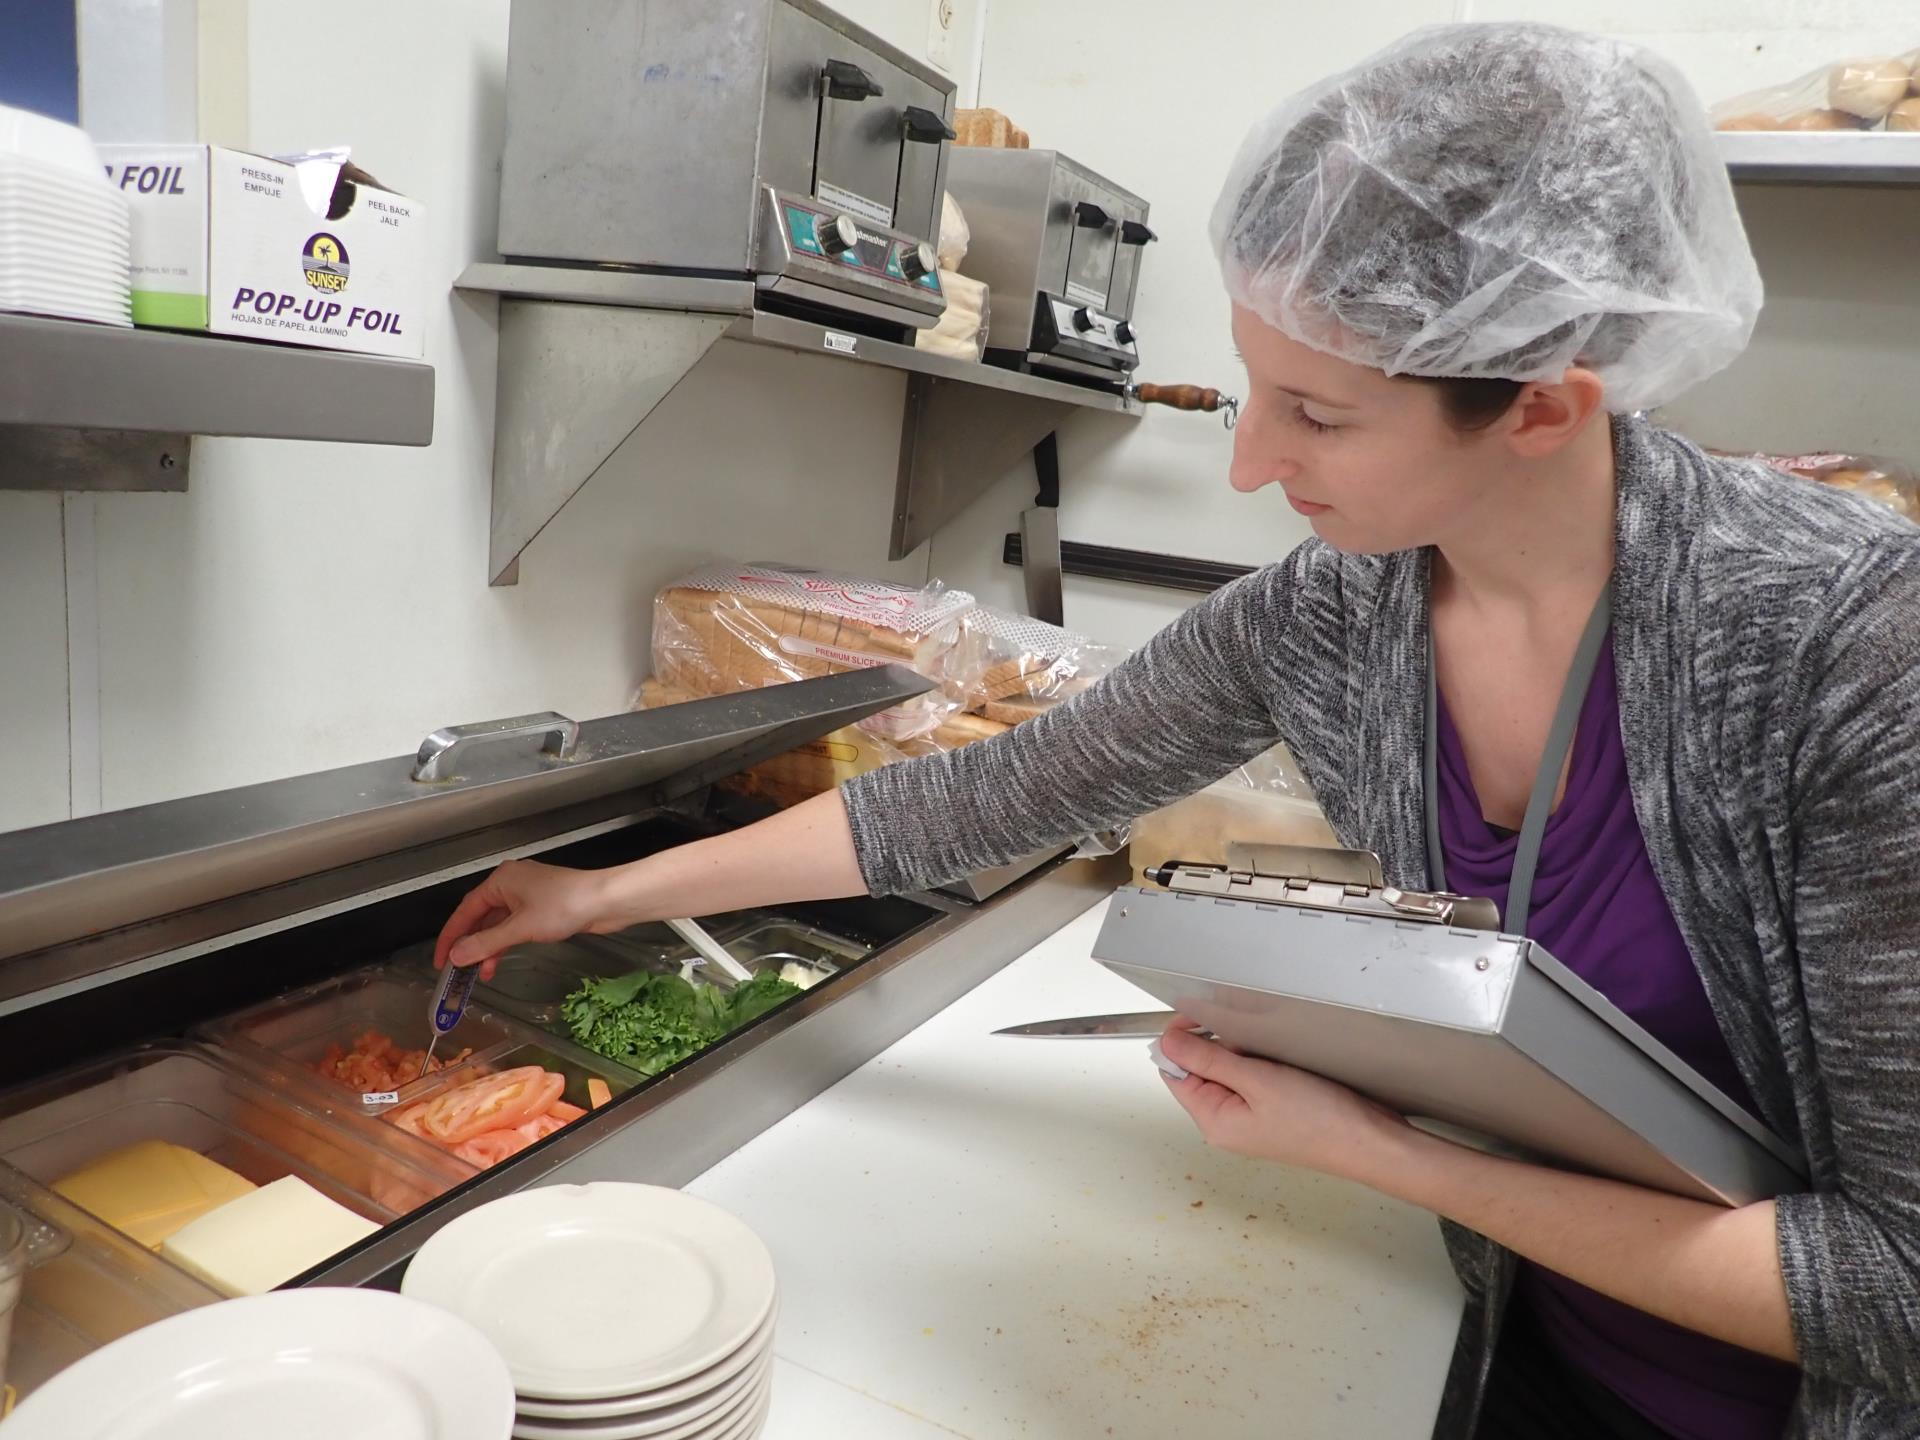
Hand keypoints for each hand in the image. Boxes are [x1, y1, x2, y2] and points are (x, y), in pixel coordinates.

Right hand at [433, 859, 614, 979]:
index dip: (450, 937)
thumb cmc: (565, 906)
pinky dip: (505, 943)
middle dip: (469, 945)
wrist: (606, 901)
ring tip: (481, 974)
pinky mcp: (542, 907)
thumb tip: (456, 955)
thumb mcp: (520, 928)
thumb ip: (486, 943)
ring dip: (488, 948)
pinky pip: (514, 926)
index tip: (440, 960)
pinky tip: (500, 961)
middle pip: (480, 917)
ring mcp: (527, 895)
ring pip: (498, 924)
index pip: (465, 910)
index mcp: (501, 880)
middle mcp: (511, 883)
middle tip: (457, 970)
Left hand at [1156, 1021, 1410, 1179]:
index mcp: (1214, 1121)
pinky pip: (1254, 1073)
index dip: (1181, 1041)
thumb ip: (1209, 1060)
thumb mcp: (1257, 1081)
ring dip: (1245, 1051)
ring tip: (1274, 1056)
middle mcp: (1228, 1121)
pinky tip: (1285, 1062)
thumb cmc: (1320, 1121)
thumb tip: (1168, 1043)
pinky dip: (1263, 1060)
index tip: (1197, 1015)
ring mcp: (1251, 1115)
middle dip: (1220, 1045)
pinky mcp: (1273, 1106)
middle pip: (1202, 1068)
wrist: (1369, 1140)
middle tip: (1251, 1043)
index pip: (1175, 1073)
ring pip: (1230, 1067)